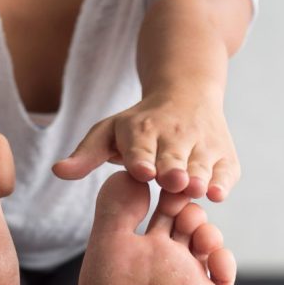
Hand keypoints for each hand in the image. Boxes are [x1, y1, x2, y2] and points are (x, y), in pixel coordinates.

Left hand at [52, 92, 239, 200]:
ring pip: (201, 164)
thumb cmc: (140, 124)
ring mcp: (203, 143)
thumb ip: (85, 155)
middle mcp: (174, 134)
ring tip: (195, 188)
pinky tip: (217, 193)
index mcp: (141, 130)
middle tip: (172, 181)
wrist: (187, 92)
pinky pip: (226, 170)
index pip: (141, 148)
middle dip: (172, 168)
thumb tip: (57, 171)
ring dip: (198, 176)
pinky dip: (223, 181)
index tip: (143, 171)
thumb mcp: (108, 132)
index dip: (142, 159)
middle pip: (173, 158)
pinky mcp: (225, 154)